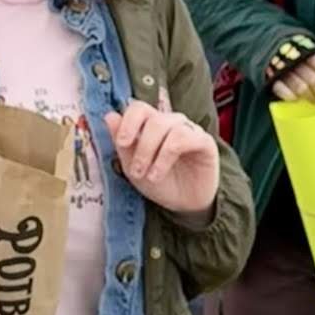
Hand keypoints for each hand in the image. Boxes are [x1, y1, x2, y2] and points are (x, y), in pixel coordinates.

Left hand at [104, 99, 219, 216]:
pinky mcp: (204, 141)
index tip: (121, 142)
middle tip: (135, 171)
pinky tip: (158, 173)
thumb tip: (109, 116)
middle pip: (152, 118)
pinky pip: (183, 137)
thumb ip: (122, 143)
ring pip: (166, 125)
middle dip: (140, 146)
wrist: (184, 205)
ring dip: (151, 152)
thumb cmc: (160, 184)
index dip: (128, 121)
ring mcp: (189, 130)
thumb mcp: (133, 168)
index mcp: (152, 124)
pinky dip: (166, 156)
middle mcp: (171, 123)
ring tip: (149, 176)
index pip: (139, 108)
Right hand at [270, 50, 314, 103]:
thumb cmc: (293, 50)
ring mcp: (282, 69)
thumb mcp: (307, 48)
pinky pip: (281, 89)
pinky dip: (289, 96)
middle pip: (313, 79)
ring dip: (309, 96)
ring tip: (314, 101)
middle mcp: (294, 59)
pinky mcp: (270, 78)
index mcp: (305, 50)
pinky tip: (295, 99)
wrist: (263, 42)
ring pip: (300, 88)